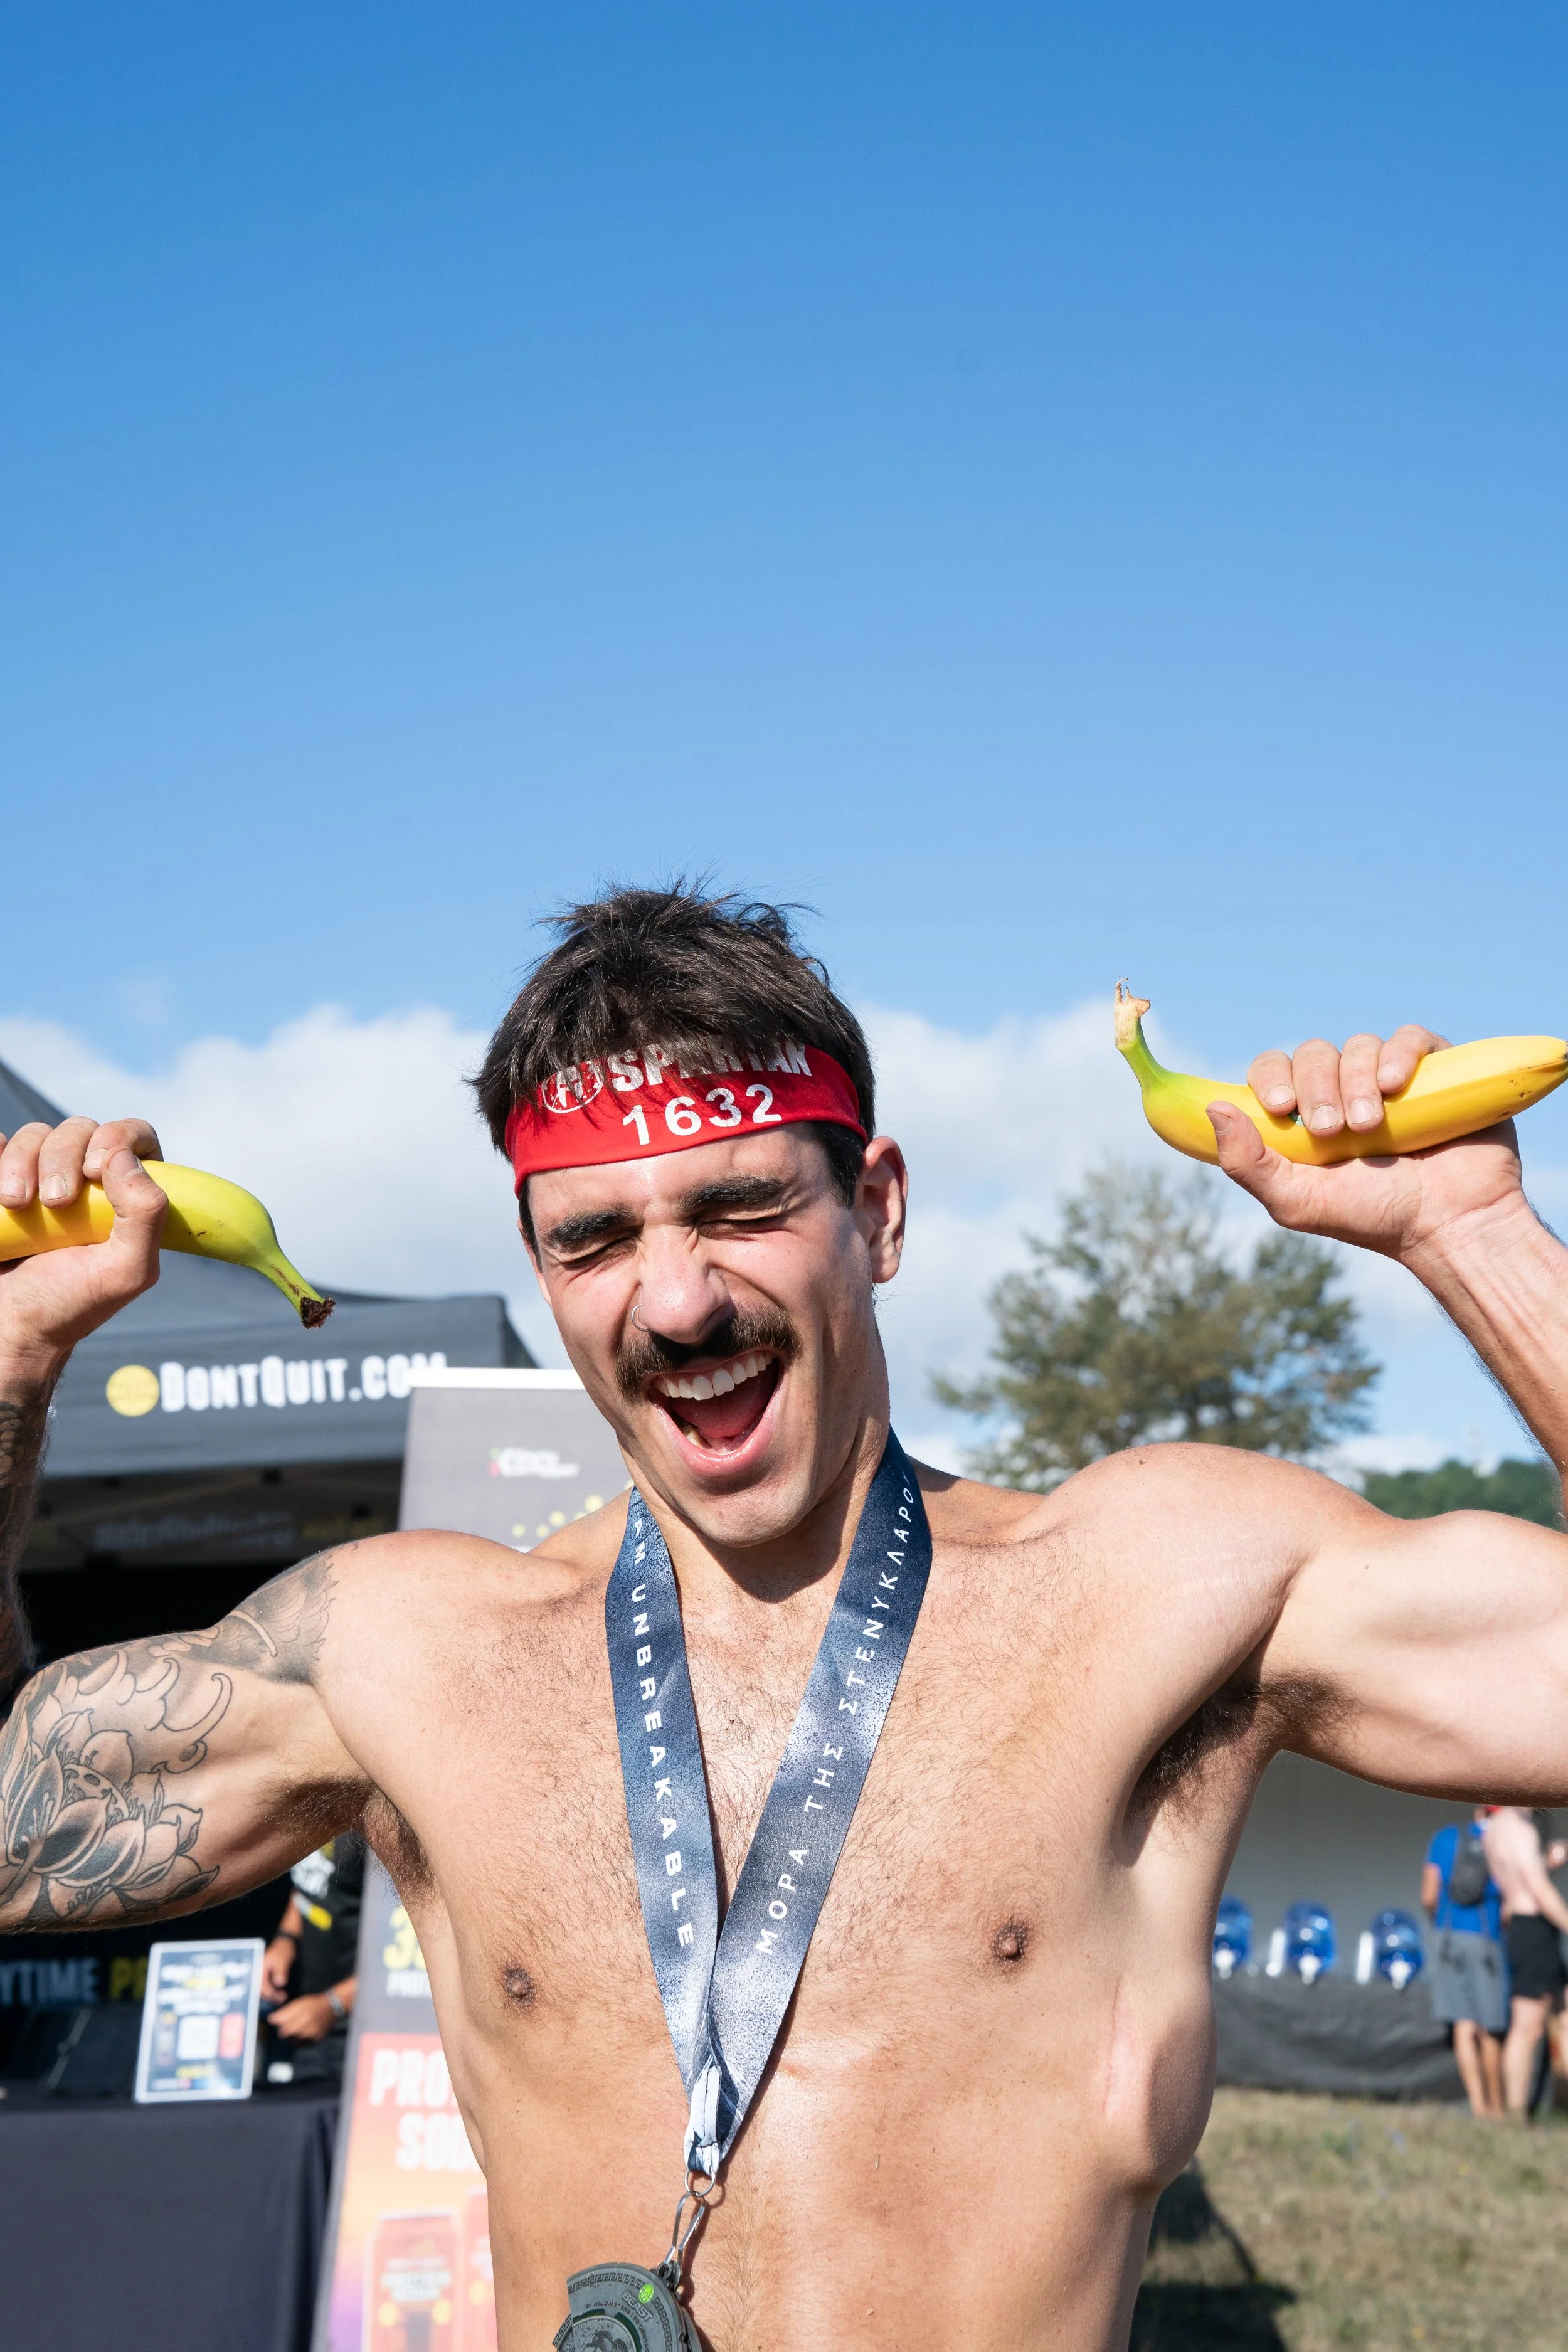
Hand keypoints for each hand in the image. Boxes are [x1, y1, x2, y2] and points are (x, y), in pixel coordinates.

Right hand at [0, 1118, 166, 1375]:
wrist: (12, 1325)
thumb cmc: (70, 1304)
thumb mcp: (126, 1272)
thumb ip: (146, 1215)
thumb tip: (125, 1157)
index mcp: (129, 1195)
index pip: (135, 1136)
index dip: (118, 1136)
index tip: (94, 1170)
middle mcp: (89, 1181)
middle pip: (81, 1129)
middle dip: (63, 1157)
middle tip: (54, 1203)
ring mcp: (44, 1178)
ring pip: (38, 1133)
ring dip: (23, 1162)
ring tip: (15, 1204)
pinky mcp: (6, 1180)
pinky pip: (2, 1143)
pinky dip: (0, 1157)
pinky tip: (2, 1196)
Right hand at [261, 1936, 296, 2001]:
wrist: (284, 1944)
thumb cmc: (282, 1951)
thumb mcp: (282, 1960)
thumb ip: (280, 1971)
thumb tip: (279, 1983)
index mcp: (258, 1968)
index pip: (260, 1985)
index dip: (269, 1993)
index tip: (279, 1996)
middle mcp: (256, 1973)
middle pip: (260, 1989)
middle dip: (270, 1996)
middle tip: (282, 1998)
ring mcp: (260, 1975)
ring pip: (262, 1989)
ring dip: (271, 1995)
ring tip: (282, 1997)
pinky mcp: (264, 1976)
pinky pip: (265, 1986)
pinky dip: (272, 1991)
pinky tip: (279, 1993)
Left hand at [269, 1991, 338, 2043]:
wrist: (331, 2008)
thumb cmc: (312, 2004)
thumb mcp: (299, 2003)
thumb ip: (285, 2012)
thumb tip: (271, 2019)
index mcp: (301, 2012)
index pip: (280, 2022)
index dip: (275, 2021)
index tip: (274, 2020)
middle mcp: (305, 2024)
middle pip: (284, 2032)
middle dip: (282, 2030)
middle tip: (285, 2026)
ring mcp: (310, 2033)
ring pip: (291, 2040)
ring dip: (289, 2036)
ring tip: (294, 2029)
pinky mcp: (314, 2040)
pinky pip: (300, 2045)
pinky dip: (297, 2041)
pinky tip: (300, 2035)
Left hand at [1207, 1027, 1528, 1262]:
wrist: (1449, 1225)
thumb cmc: (1372, 1217)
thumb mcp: (1296, 1201)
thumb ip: (1247, 1162)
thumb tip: (1214, 1108)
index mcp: (1305, 1117)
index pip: (1272, 1070)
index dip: (1270, 1078)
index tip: (1280, 1107)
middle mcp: (1344, 1091)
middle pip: (1312, 1054)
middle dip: (1317, 1087)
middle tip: (1333, 1131)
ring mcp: (1390, 1079)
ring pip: (1357, 1045)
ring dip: (1357, 1081)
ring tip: (1370, 1126)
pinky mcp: (1434, 1071)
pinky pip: (1410, 1038)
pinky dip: (1398, 1054)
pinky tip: (1396, 1086)